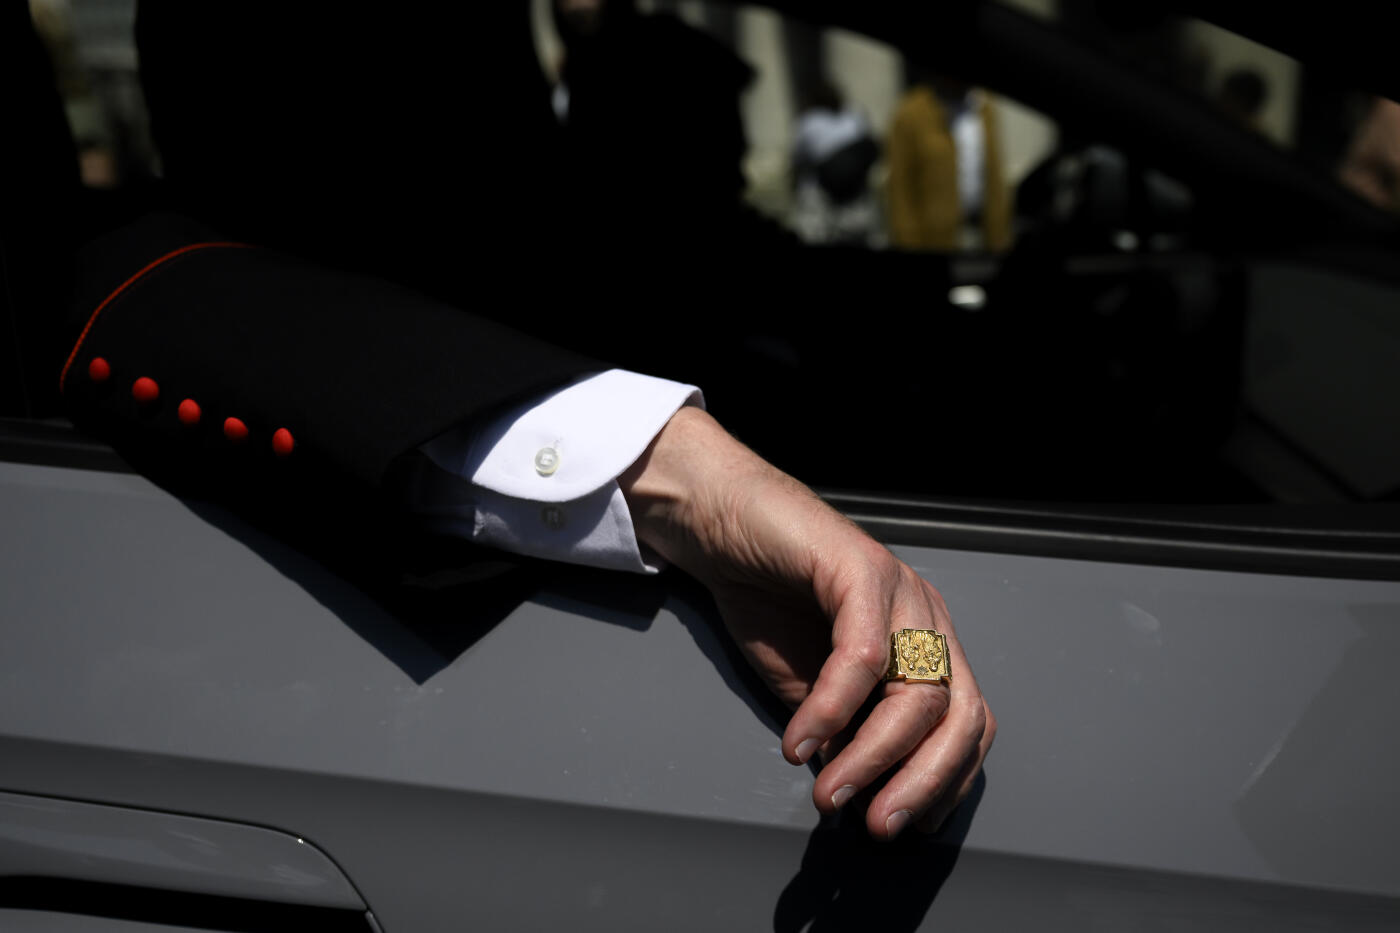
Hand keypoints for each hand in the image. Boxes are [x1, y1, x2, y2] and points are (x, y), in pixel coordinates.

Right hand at [620, 407, 994, 837]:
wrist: (719, 521)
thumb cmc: (765, 596)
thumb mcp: (810, 687)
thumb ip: (842, 731)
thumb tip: (858, 797)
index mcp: (924, 643)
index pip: (967, 724)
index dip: (944, 783)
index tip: (905, 826)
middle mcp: (926, 616)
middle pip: (958, 715)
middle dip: (922, 783)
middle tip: (878, 826)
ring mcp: (900, 590)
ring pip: (917, 692)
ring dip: (874, 757)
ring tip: (831, 794)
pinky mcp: (861, 567)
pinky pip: (862, 657)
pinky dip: (832, 709)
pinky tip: (800, 742)